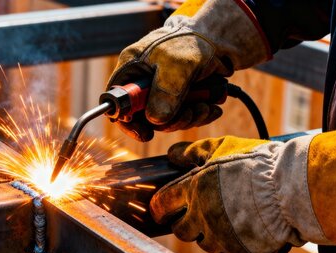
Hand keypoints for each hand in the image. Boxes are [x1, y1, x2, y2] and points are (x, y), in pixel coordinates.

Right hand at [107, 0, 270, 140]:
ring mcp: (159, 90)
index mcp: (132, 68)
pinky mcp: (176, 97)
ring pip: (164, 119)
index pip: (117, 101)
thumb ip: (165, 92)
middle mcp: (142, 81)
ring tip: (204, 107)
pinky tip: (211, 108)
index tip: (145, 132)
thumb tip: (155, 120)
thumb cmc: (192, 42)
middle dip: (167, 122)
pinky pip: (181, 116)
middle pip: (142, 116)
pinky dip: (197, 116)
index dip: (127, 120)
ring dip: (187, 119)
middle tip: (187, 116)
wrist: (218, 38)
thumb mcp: (178, 65)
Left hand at [149, 136, 309, 252]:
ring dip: (212, 235)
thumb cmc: (258, 164)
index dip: (160, 208)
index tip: (163, 210)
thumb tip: (171, 155)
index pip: (161, 206)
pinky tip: (248, 232)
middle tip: (199, 215)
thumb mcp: (223, 147)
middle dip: (186, 224)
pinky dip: (236, 247)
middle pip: (180, 231)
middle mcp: (202, 217)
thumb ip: (194, 151)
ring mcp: (221, 238)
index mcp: (193, 191)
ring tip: (231, 219)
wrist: (295, 188)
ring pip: (206, 244)